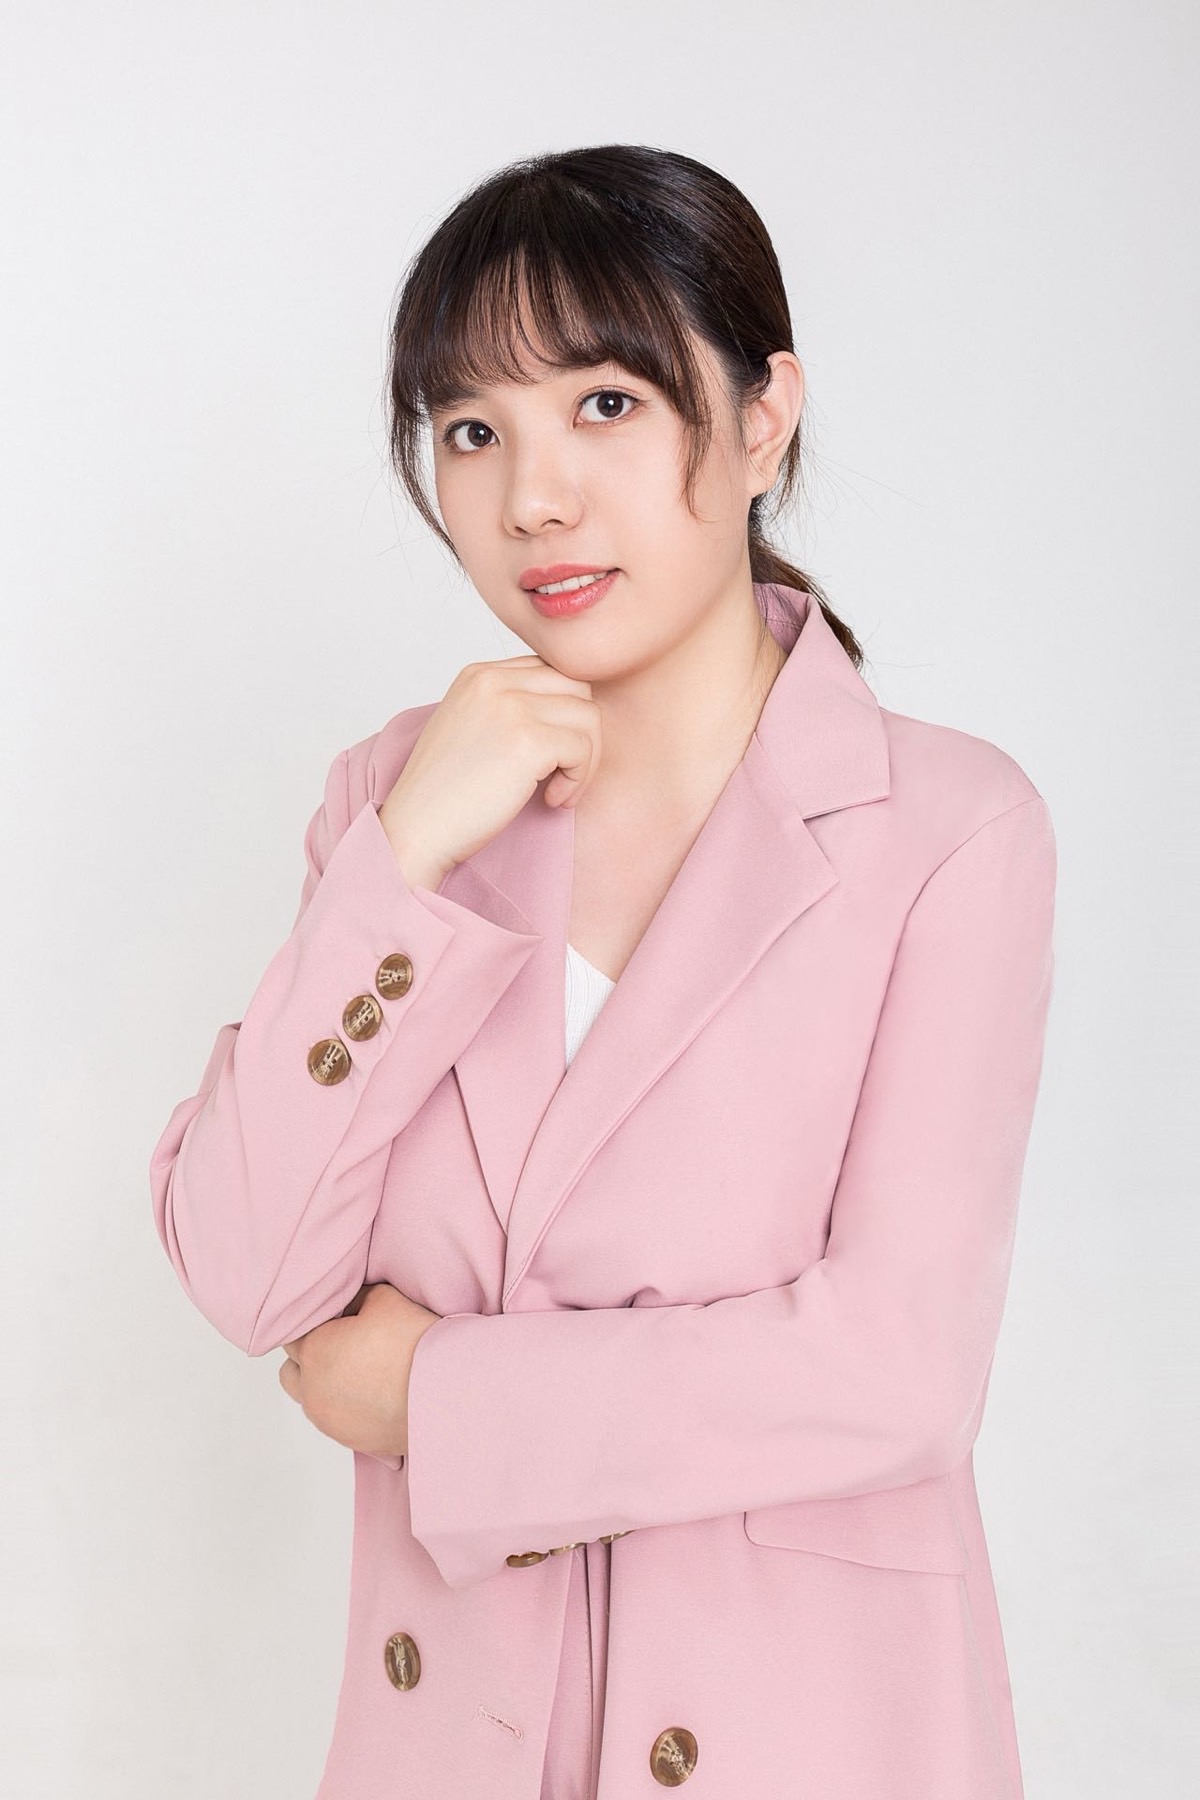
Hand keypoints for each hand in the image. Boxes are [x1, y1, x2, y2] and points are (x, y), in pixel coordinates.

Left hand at [278, 1283, 440, 1460]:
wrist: (447, 1395)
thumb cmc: (415, 1345)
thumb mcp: (384, 1299)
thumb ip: (354, 1297)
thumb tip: (346, 1304)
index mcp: (315, 1352)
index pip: (293, 1332)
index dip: (315, 1322)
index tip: (337, 1319)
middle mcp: (313, 1391)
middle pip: (291, 1369)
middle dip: (309, 1356)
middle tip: (342, 1344)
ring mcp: (329, 1420)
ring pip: (309, 1398)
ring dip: (323, 1384)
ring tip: (359, 1371)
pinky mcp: (349, 1440)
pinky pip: (332, 1418)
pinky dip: (343, 1406)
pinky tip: (371, 1393)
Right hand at [378, 654, 600, 882]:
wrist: (418, 829)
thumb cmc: (444, 794)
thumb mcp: (471, 729)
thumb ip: (509, 709)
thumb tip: (569, 712)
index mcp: (479, 675)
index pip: (552, 671)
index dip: (564, 714)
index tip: (551, 753)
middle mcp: (494, 681)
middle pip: (578, 687)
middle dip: (583, 733)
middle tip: (565, 773)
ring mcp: (511, 708)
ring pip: (588, 717)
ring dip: (584, 760)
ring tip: (558, 789)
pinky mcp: (527, 740)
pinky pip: (583, 748)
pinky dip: (578, 780)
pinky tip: (552, 799)